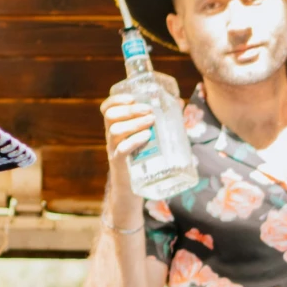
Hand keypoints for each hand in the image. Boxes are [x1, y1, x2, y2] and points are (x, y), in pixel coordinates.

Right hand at [100, 82, 157, 203]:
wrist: (132, 189)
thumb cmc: (143, 159)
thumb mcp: (148, 138)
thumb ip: (160, 121)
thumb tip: (179, 103)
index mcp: (116, 127)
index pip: (107, 109)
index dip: (116, 100)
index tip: (132, 97)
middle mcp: (111, 136)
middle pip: (111, 116)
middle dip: (130, 110)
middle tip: (148, 110)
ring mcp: (113, 150)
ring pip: (115, 130)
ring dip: (134, 123)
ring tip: (151, 121)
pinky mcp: (119, 164)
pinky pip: (121, 149)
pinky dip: (134, 141)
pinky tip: (147, 137)